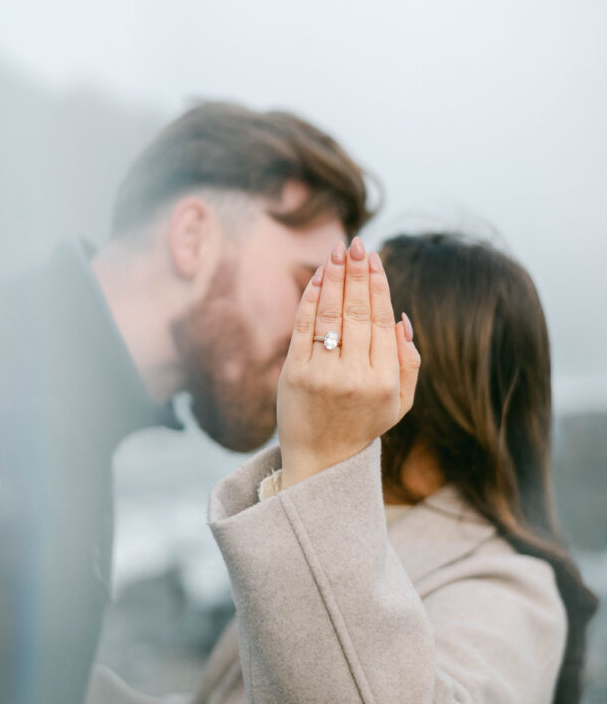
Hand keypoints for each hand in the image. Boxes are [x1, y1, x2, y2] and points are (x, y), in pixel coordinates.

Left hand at [277, 237, 419, 487]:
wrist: (321, 459)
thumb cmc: (364, 424)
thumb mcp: (401, 403)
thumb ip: (409, 362)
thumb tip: (402, 318)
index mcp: (384, 382)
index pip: (383, 322)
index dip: (379, 286)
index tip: (374, 259)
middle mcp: (355, 377)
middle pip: (358, 313)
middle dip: (357, 274)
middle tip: (355, 244)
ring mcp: (322, 375)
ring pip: (331, 316)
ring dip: (334, 279)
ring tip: (337, 252)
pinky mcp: (294, 375)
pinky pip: (304, 328)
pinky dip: (311, 299)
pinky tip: (319, 278)